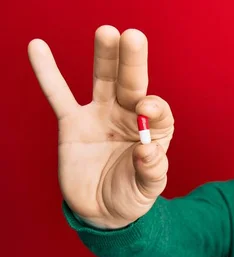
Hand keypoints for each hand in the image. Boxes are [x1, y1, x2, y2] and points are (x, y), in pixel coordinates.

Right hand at [28, 26, 173, 228]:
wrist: (102, 210)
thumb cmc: (131, 196)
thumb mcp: (147, 189)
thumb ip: (151, 171)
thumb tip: (147, 151)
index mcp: (155, 132)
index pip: (158, 111)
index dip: (154, 107)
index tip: (145, 109)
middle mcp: (130, 117)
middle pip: (133, 84)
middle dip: (134, 61)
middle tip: (134, 37)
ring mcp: (101, 116)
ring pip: (104, 81)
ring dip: (105, 57)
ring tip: (107, 32)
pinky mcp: (73, 123)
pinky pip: (59, 95)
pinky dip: (48, 72)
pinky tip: (37, 46)